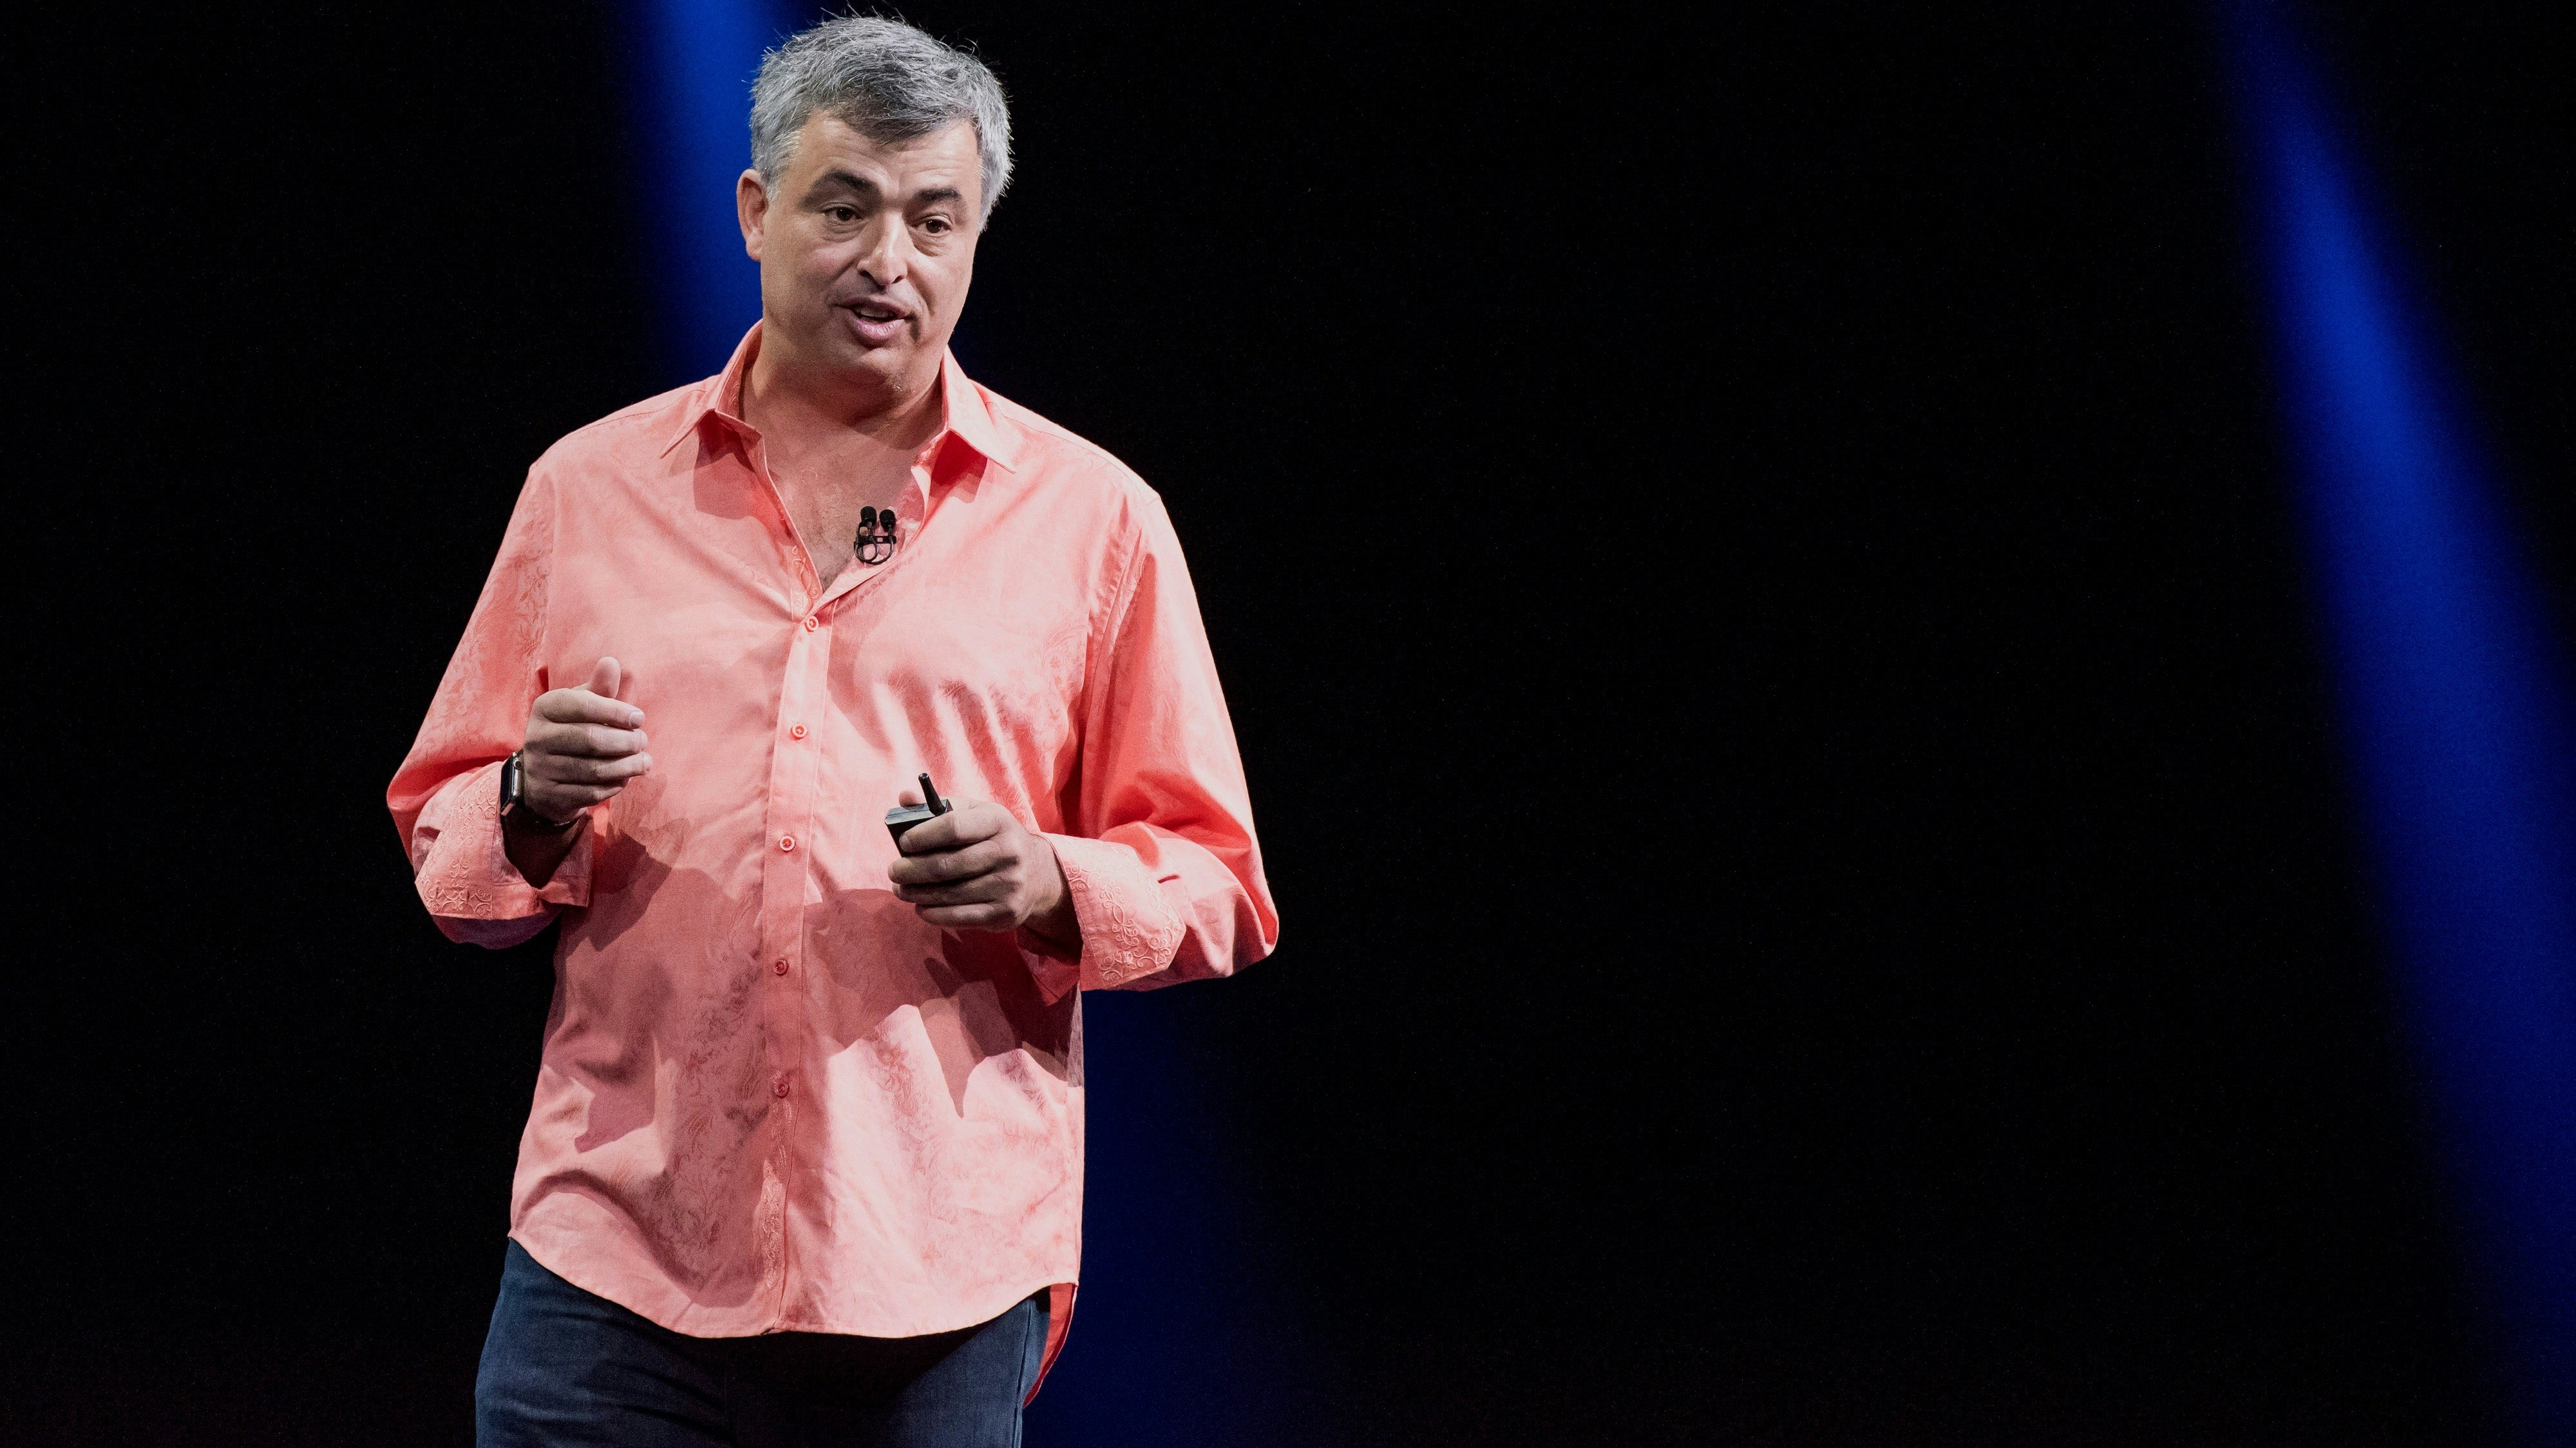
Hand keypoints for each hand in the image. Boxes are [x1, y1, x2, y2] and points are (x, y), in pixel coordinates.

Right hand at [518, 656, 653, 822]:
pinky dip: (613, 785)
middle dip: (625, 741)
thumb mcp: (582, 706)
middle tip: (643, 741)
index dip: (616, 711)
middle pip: (590, 739)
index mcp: (545, 708)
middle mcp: (537, 737)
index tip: (640, 718)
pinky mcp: (550, 795)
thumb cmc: (572, 730)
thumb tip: (611, 663)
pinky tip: (625, 777)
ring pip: (593, 769)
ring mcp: (540, 768)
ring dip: (626, 766)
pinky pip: (590, 792)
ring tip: (644, 761)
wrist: (543, 777)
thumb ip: (599, 688)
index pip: (582, 705)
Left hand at [887, 789, 1077, 943]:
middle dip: (913, 870)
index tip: (903, 842)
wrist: (1037, 874)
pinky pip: (961, 916)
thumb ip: (938, 806)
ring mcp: (1010, 885)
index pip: (954, 827)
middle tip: (893, 871)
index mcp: (998, 821)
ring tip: (901, 890)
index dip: (924, 835)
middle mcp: (1009, 852)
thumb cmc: (993, 838)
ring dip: (918, 893)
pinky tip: (920, 907)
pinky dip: (934, 914)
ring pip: (951, 893)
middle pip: (948, 865)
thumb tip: (904, 798)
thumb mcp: (974, 814)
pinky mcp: (1006, 912)